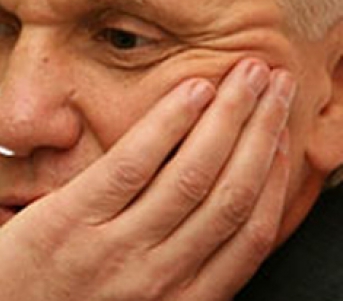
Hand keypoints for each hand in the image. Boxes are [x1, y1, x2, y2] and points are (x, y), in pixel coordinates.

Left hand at [0, 59, 295, 300]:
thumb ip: (167, 269)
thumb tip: (199, 220)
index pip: (251, 234)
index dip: (277, 178)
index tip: (283, 135)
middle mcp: (158, 280)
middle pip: (233, 194)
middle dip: (264, 132)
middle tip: (279, 83)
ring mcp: (114, 251)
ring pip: (193, 174)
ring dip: (231, 116)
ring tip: (250, 73)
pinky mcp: (69, 222)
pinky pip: (133, 164)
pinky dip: (169, 124)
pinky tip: (192, 90)